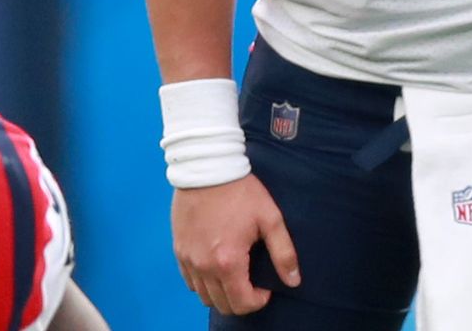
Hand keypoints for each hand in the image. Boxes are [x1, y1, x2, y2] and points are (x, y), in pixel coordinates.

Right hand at [172, 174, 300, 315]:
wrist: (207, 167)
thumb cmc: (240, 191)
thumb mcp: (269, 218)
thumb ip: (283, 252)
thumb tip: (293, 281)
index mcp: (227, 261)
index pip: (242, 303)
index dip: (258, 301)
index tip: (265, 288)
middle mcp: (203, 265)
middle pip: (222, 304)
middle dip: (241, 301)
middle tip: (252, 284)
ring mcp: (188, 259)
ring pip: (204, 296)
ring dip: (221, 293)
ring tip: (235, 275)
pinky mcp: (178, 249)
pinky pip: (189, 281)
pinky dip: (203, 282)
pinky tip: (216, 266)